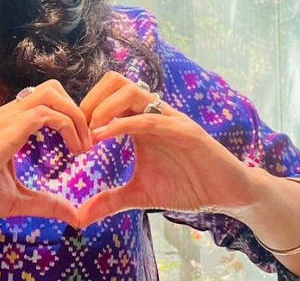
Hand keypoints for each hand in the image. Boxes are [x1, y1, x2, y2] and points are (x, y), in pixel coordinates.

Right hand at [0, 80, 91, 229]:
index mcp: (6, 124)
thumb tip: (75, 216)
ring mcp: (4, 119)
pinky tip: (74, 151)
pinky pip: (45, 114)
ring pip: (51, 94)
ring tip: (84, 147)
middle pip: (52, 88)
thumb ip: (46, 203)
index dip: (69, 117)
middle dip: (77, 110)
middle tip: (88, 141)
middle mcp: (5, 115)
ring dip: (76, 116)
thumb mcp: (17, 200)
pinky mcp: (5, 131)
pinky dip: (68, 126)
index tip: (82, 145)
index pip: (44, 101)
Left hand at [77, 72, 257, 227]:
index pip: (106, 95)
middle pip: (115, 81)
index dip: (85, 109)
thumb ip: (110, 201)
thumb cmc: (186, 186)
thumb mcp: (140, 194)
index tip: (72, 134)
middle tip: (78, 128)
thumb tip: (80, 218)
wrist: (227, 194)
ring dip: (104, 107)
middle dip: (91, 100)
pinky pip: (152, 118)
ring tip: (90, 132)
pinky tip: (105, 136)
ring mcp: (169, 118)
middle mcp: (153, 112)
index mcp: (139, 120)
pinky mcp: (186, 131)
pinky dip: (125, 124)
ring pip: (131, 91)